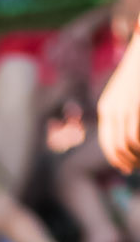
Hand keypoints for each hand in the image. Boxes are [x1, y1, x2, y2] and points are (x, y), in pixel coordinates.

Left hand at [99, 30, 139, 172]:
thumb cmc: (139, 72)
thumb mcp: (127, 93)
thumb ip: (124, 110)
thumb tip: (126, 129)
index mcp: (106, 107)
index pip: (107, 141)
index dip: (115, 157)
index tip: (125, 167)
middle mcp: (110, 109)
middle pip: (114, 146)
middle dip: (124, 161)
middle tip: (133, 169)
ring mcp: (123, 107)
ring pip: (125, 144)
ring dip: (134, 156)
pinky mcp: (135, 105)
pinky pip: (135, 135)